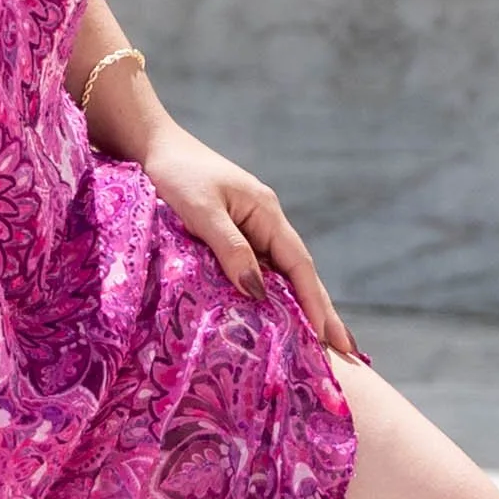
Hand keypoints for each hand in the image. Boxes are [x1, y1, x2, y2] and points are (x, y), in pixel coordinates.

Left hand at [138, 127, 361, 361]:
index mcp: (266, 212)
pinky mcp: (231, 234)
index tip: (330, 337)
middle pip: (299, 273)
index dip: (315, 302)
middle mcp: (265, 222)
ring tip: (317, 346)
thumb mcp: (202, 210)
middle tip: (346, 351)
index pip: (299, 264)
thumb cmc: (176, 174)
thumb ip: (230, 248)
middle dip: (322, 312)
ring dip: (298, 308)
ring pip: (280, 274)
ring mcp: (250, 228)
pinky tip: (274, 319)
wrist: (152, 146)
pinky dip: (270, 296)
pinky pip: (257, 270)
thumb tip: (258, 291)